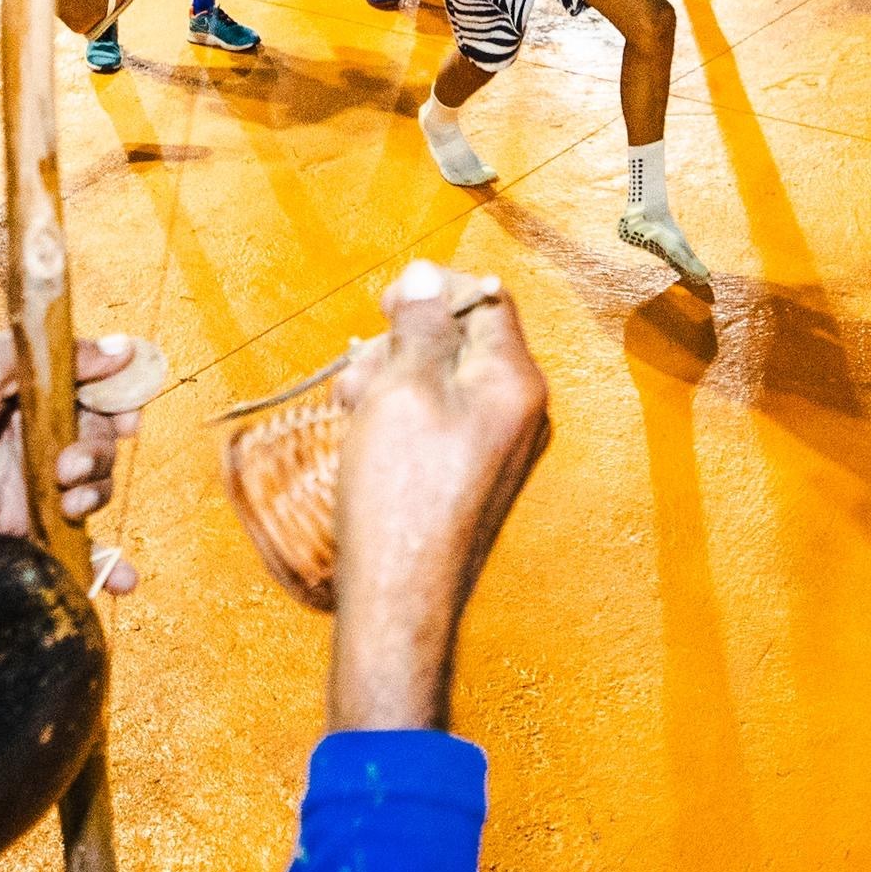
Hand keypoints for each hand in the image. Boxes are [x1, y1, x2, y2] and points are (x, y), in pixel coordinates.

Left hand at [0, 331, 147, 610]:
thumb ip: (44, 357)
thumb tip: (118, 348)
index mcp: (18, 391)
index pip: (87, 385)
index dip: (114, 396)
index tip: (124, 412)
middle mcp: (26, 438)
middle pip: (99, 436)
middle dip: (100, 448)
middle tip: (69, 464)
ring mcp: (25, 489)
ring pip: (94, 487)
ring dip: (98, 492)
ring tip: (68, 500)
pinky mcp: (20, 536)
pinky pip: (76, 550)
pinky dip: (104, 564)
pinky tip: (121, 579)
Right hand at [325, 261, 551, 733]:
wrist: (401, 595)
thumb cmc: (402, 490)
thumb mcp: (406, 387)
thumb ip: (423, 324)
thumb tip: (430, 276)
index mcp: (517, 382)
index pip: (487, 300)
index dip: (434, 289)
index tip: (385, 303)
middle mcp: (519, 412)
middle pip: (460, 341)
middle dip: (401, 344)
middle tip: (359, 375)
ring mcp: (496, 448)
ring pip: (440, 382)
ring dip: (390, 381)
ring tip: (352, 410)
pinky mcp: (469, 477)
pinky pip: (437, 423)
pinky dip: (398, 418)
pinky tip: (364, 437)